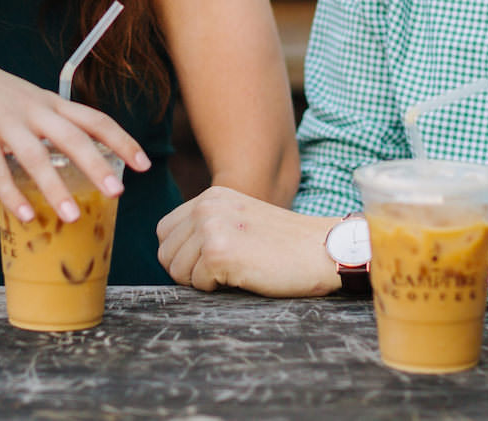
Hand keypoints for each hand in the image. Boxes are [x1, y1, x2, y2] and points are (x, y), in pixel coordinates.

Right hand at [0, 49, 151, 224]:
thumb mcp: (27, 100)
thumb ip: (51, 123)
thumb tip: (80, 156)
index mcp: (50, 104)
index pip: (94, 119)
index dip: (121, 140)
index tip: (144, 164)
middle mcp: (33, 111)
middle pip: (73, 137)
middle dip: (98, 165)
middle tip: (119, 192)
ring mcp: (4, 123)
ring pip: (36, 157)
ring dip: (56, 188)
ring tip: (74, 216)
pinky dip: (12, 195)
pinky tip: (25, 216)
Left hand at [156, 185, 339, 296]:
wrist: (322, 249)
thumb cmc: (286, 245)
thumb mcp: (241, 220)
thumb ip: (209, 226)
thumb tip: (171, 255)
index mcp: (211, 197)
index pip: (165, 231)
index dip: (181, 254)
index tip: (209, 262)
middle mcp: (206, 207)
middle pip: (166, 252)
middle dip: (188, 271)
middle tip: (224, 271)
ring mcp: (210, 228)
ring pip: (176, 271)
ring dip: (203, 282)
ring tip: (237, 271)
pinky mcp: (217, 252)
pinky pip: (195, 284)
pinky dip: (217, 290)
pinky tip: (244, 276)